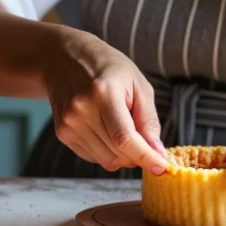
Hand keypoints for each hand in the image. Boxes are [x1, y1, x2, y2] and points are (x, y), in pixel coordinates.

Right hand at [41, 26, 167, 174]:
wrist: (65, 58)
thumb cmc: (108, 68)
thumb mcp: (138, 84)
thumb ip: (148, 120)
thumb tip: (157, 152)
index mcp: (104, 93)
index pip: (125, 138)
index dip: (145, 157)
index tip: (162, 167)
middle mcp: (82, 110)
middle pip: (117, 152)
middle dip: (137, 155)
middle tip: (146, 142)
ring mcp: (69, 123)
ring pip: (106, 160)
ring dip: (122, 155)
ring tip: (124, 129)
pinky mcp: (63, 133)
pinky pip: (92, 157)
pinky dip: (107, 152)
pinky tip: (107, 130)